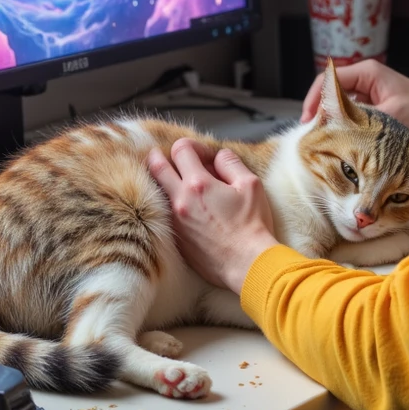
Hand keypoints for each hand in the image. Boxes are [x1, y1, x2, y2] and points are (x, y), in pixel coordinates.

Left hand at [147, 142, 277, 294]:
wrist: (248, 263)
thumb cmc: (252, 225)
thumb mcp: (251, 184)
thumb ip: (231, 163)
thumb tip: (217, 157)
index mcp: (199, 184)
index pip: (181, 149)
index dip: (193, 146)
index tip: (205, 155)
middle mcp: (180, 200)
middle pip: (156, 166)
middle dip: (161, 156)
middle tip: (174, 158)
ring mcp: (175, 221)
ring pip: (156, 190)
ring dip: (162, 179)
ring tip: (176, 178)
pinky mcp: (177, 237)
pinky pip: (163, 211)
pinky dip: (169, 201)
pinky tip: (184, 203)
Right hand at [300, 59, 408, 142]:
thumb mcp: (392, 116)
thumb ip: (363, 119)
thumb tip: (339, 128)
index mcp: (368, 72)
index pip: (329, 79)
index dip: (314, 98)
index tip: (308, 119)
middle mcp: (365, 79)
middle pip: (330, 92)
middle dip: (319, 111)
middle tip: (312, 133)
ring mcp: (368, 93)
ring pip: (338, 104)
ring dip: (330, 120)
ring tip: (322, 138)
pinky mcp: (372, 107)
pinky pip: (350, 114)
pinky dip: (342, 125)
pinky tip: (338, 140)